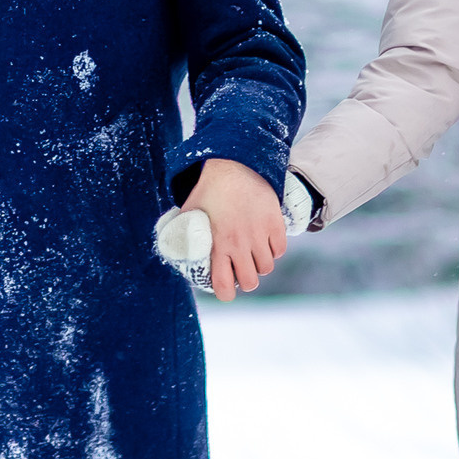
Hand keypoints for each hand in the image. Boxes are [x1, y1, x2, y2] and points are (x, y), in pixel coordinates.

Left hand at [184, 157, 287, 301]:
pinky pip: (280, 249)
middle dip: (245, 279)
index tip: (226, 289)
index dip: (226, 293)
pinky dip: (274, 249)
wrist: (233, 165)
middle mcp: (239, 243)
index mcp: (217, 244)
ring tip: (252, 252)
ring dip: (259, 263)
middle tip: (241, 268)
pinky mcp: (274, 223)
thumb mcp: (190, 213)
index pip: (224, 286)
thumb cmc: (209, 190)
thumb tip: (178, 251)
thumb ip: (185, 235)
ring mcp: (259, 233)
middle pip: (250, 282)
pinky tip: (264, 240)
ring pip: (267, 267)